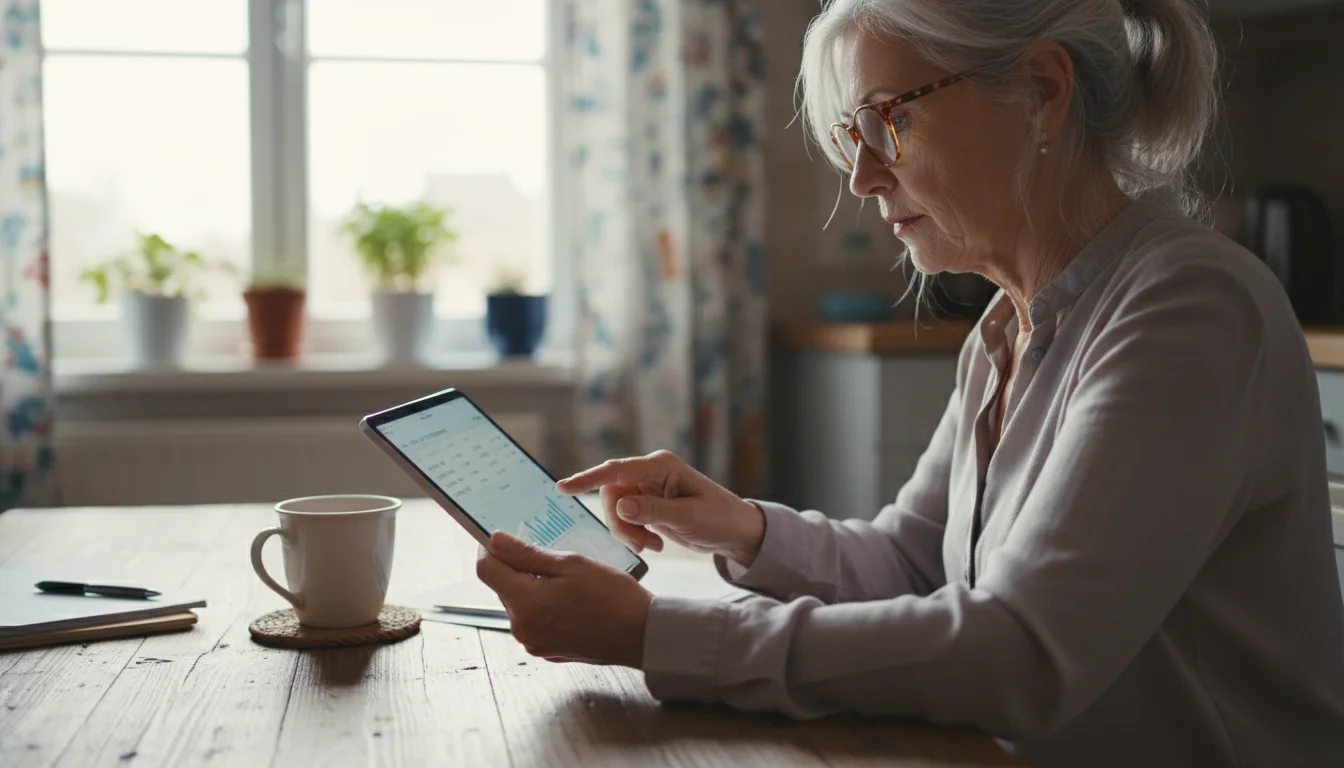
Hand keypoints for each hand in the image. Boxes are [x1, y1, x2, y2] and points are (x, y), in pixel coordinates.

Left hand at [476, 532, 651, 666]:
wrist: (642, 634)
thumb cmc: (612, 596)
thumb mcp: (571, 564)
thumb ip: (527, 554)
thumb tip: (494, 541)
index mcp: (526, 603)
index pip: (486, 570)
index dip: (490, 550)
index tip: (503, 539)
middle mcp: (522, 628)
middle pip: (502, 587)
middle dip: (517, 569)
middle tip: (549, 558)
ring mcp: (533, 642)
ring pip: (518, 604)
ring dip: (531, 588)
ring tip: (566, 581)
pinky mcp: (545, 650)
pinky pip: (533, 620)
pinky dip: (543, 606)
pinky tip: (570, 601)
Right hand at [556, 450, 765, 568]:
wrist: (735, 532)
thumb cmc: (719, 518)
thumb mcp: (688, 517)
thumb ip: (653, 511)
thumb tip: (621, 507)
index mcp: (661, 466)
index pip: (616, 470)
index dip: (587, 479)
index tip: (563, 488)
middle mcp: (651, 473)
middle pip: (612, 495)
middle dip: (620, 523)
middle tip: (642, 544)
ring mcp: (648, 489)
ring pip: (616, 510)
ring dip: (629, 532)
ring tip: (654, 546)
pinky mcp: (648, 505)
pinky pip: (626, 519)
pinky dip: (635, 535)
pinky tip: (657, 544)